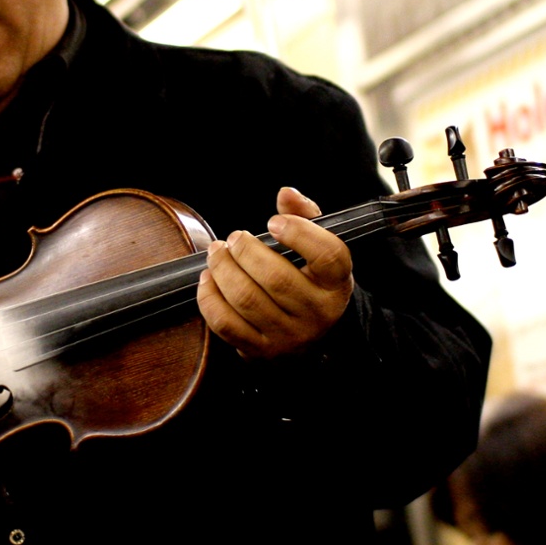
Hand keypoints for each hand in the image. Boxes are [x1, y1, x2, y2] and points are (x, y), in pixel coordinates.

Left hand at [196, 187, 353, 360]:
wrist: (315, 336)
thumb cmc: (312, 282)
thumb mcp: (319, 249)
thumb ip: (304, 216)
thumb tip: (286, 194)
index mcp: (337, 283)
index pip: (328, 255)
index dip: (299, 233)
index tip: (273, 222)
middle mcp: (318, 312)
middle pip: (276, 278)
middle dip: (245, 250)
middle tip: (234, 238)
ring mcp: (289, 336)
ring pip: (247, 299)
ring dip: (223, 269)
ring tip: (216, 253)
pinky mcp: (261, 351)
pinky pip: (227, 324)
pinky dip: (210, 298)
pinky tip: (208, 279)